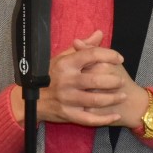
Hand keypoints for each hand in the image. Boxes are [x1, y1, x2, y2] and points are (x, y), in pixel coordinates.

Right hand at [9, 30, 146, 127]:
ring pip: (96, 100)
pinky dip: (104, 119)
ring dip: (113, 98)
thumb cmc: (49, 75)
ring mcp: (67, 99)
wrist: (29, 99)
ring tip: (122, 95)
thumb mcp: (63, 57)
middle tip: (122, 81)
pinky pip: (90, 119)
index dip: (109, 55)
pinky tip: (115, 115)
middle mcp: (66, 81)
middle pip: (97, 80)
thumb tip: (100, 33)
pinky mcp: (68, 114)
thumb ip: (83, 47)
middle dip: (114, 81)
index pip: (92, 55)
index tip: (119, 59)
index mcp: (66, 64)